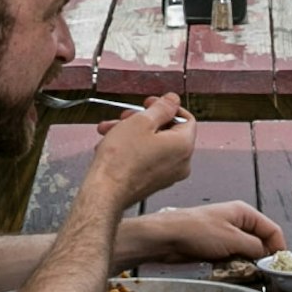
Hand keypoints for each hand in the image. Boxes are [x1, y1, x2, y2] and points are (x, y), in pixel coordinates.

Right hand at [92, 93, 194, 210]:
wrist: (105, 191)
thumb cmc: (121, 159)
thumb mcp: (141, 121)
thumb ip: (162, 107)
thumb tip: (173, 100)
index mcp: (184, 146)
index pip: (185, 118)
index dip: (166, 107)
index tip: (150, 104)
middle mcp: (181, 163)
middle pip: (167, 131)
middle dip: (142, 120)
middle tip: (125, 116)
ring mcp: (168, 175)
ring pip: (154, 144)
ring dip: (132, 134)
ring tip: (111, 131)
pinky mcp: (154, 182)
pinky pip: (148, 159)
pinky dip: (133, 150)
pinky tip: (113, 146)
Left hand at [118, 201, 285, 269]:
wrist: (166, 238)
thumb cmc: (196, 232)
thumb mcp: (232, 239)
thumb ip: (255, 247)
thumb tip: (267, 256)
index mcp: (244, 213)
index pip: (272, 229)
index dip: (279, 247)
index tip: (279, 265)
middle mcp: (237, 221)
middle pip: (261, 241)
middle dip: (263, 256)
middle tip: (263, 272)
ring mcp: (226, 234)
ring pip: (247, 251)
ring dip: (248, 262)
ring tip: (247, 272)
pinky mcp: (215, 246)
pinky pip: (233, 257)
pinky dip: (235, 265)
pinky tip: (232, 271)